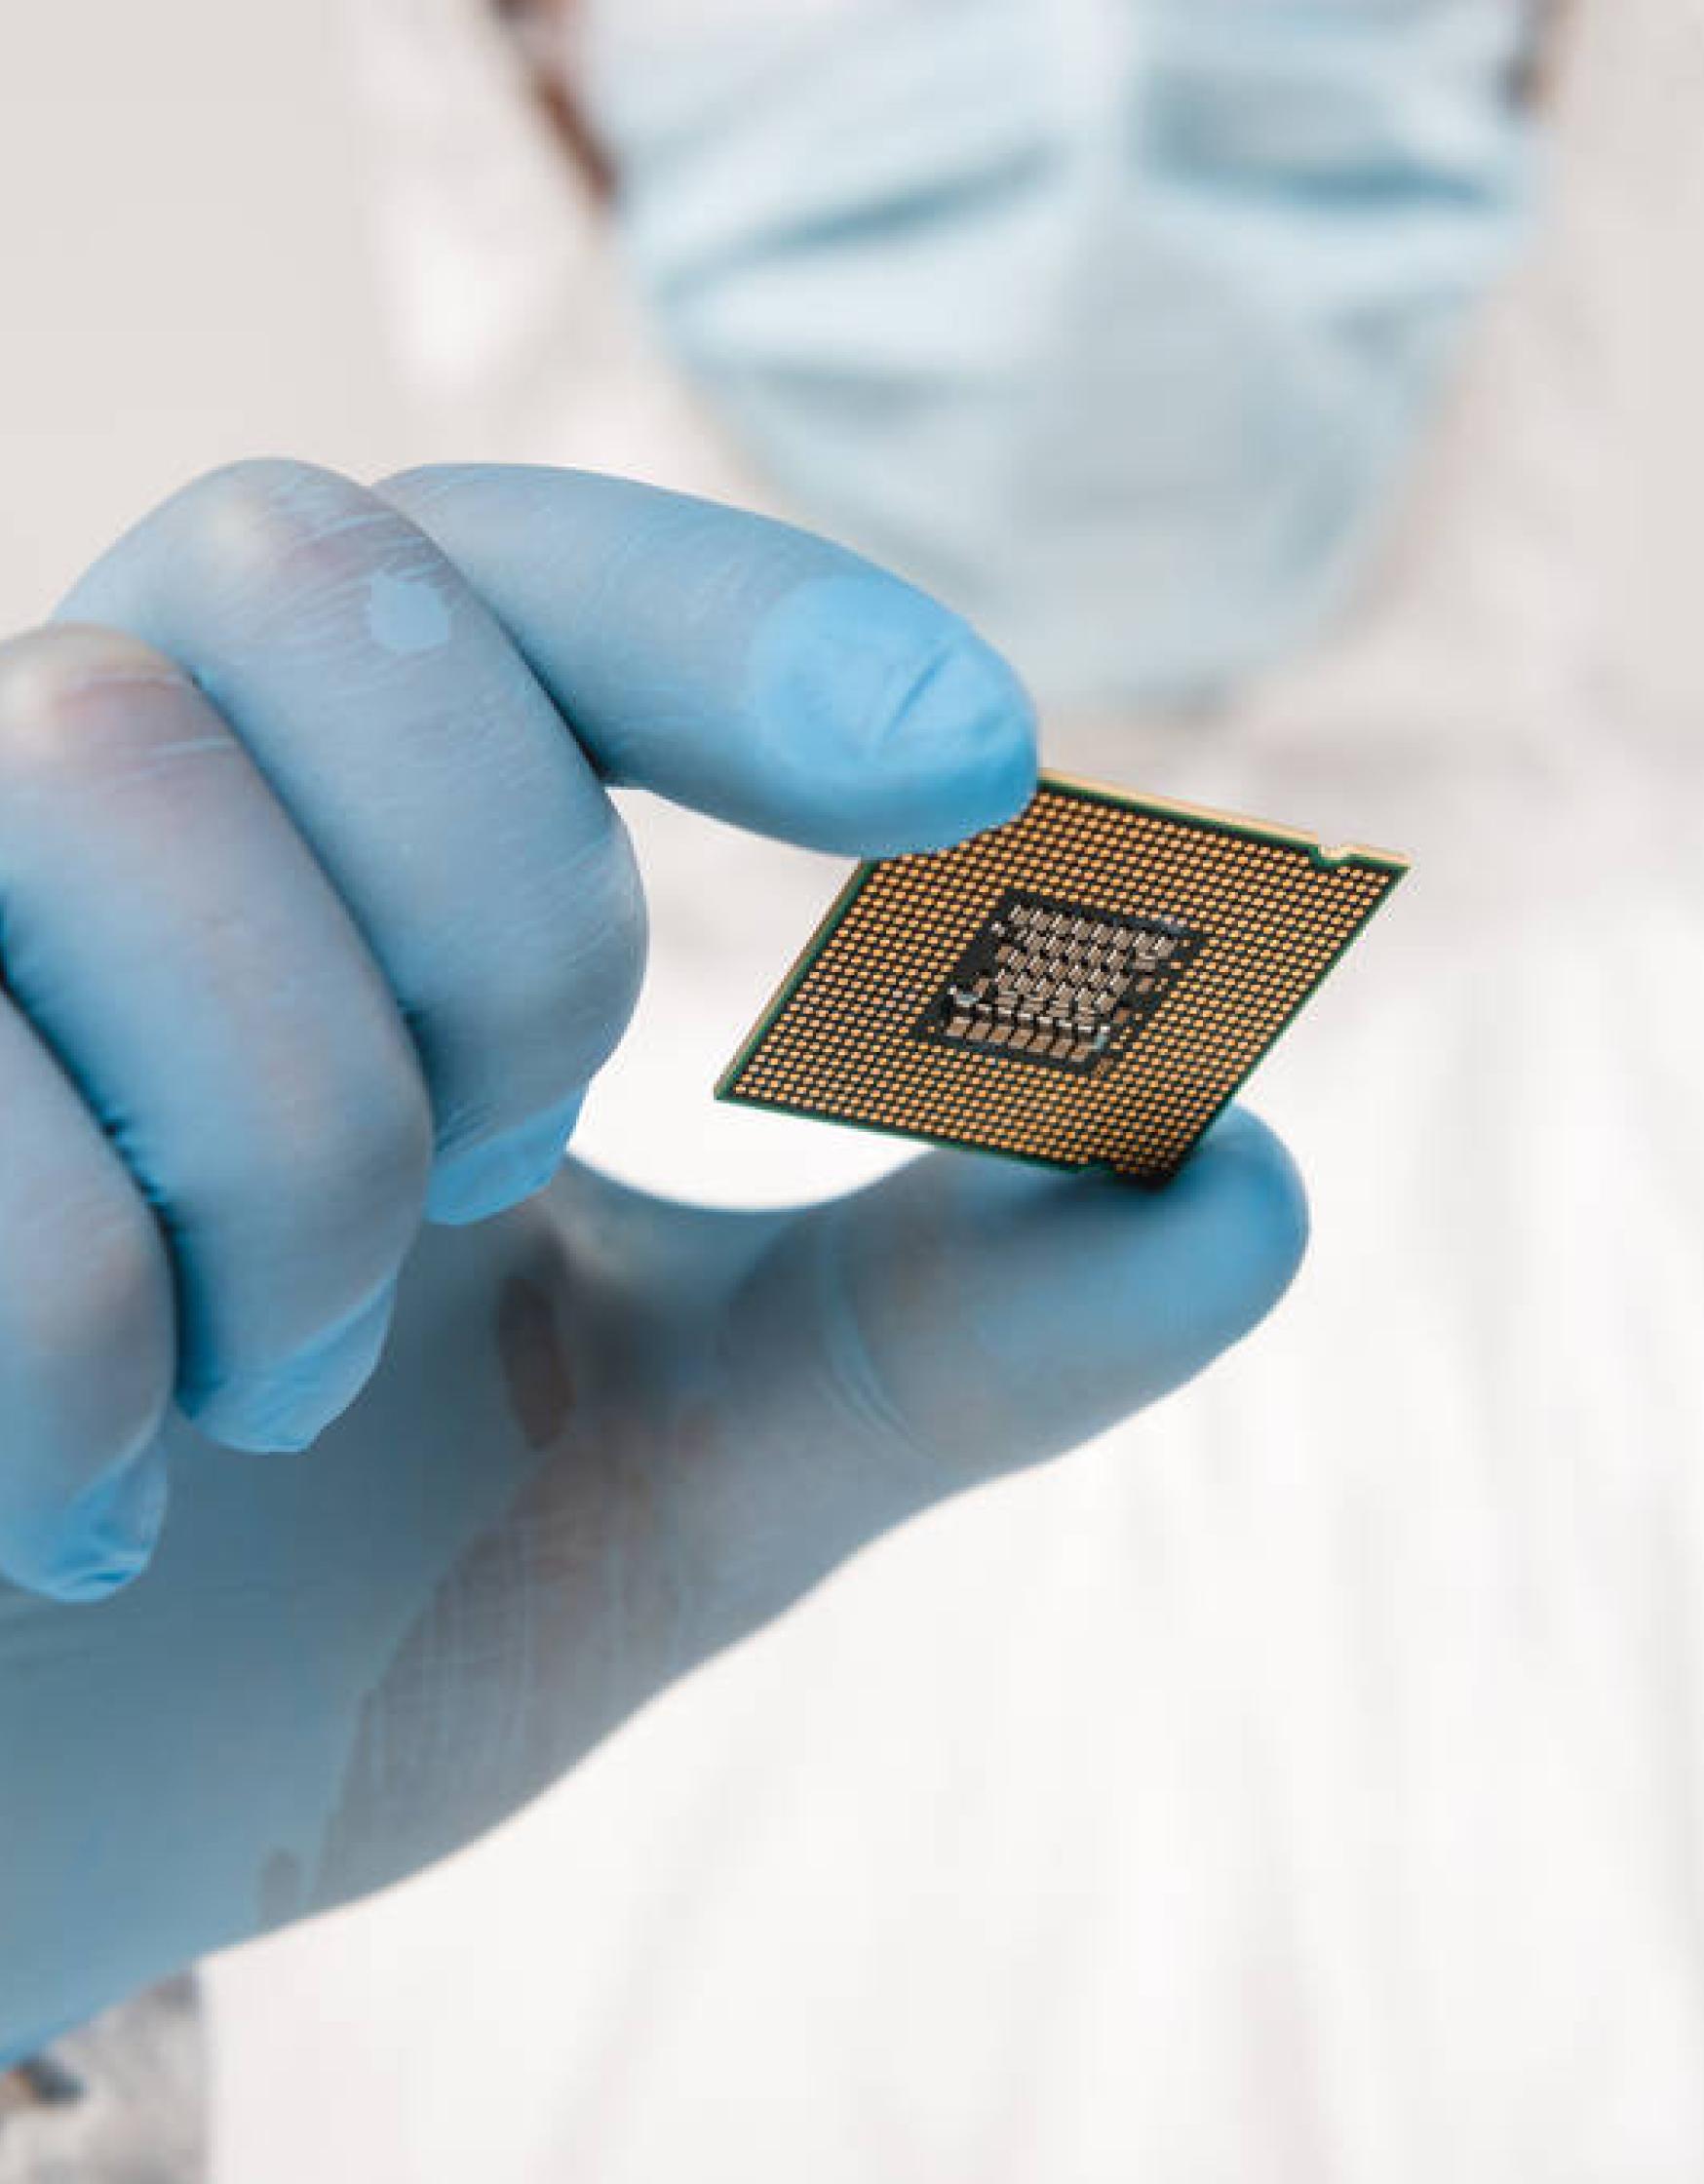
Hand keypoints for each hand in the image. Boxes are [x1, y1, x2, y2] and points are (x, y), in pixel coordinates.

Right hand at [0, 462, 1304, 2052]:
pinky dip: (74, 1358)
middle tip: (491, 1177)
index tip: (981, 768)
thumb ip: (941, 1328)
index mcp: (309, 857)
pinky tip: (75, 1516)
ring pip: (98, 787)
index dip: (737, 614)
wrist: (33, 1827)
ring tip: (267, 1400)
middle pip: (304, 579)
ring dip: (289, 1167)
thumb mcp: (671, 1460)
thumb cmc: (327, 1621)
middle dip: (498, 909)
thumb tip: (1251, 1180)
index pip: (500, 568)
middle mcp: (63, 820)